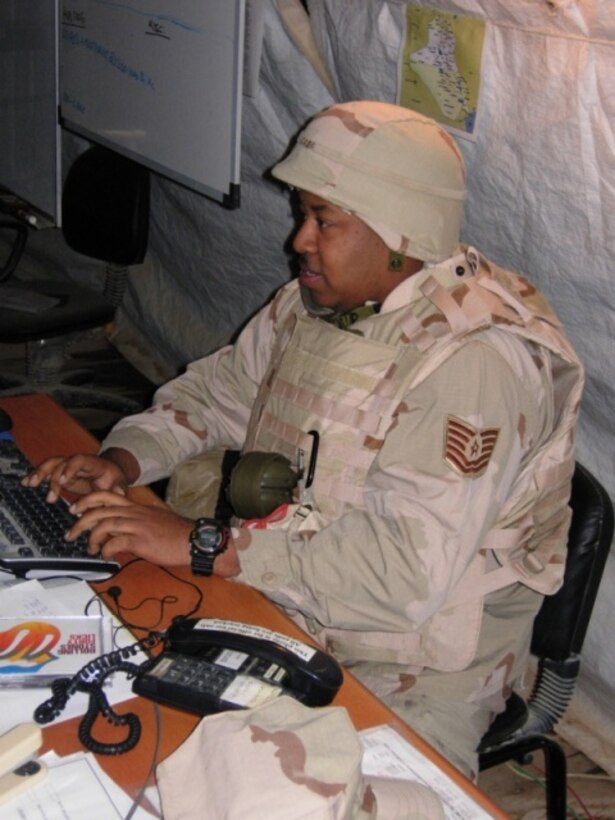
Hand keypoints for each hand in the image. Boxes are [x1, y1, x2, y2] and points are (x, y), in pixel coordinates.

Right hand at [22, 452, 134, 501]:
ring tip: (29, 484)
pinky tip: (25, 482)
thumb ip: (119, 488)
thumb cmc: (113, 478)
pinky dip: (36, 476)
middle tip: (46, 491)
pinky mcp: (61, 473)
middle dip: (51, 475)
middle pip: (61, 462)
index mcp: (92, 462)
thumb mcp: (119, 482)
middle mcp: (77, 462)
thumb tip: (120, 493)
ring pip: (51, 465)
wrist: (109, 473)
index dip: (70, 469)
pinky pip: (46, 472)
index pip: (79, 460)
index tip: (63, 481)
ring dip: (39, 473)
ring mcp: (67, 466)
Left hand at [67, 491, 193, 565]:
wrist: (193, 541)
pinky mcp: (141, 540)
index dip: (88, 500)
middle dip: (81, 520)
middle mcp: (135, 512)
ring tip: (89, 548)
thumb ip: (134, 522)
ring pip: (105, 523)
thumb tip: (117, 533)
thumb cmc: (176, 533)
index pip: (107, 495)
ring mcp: (137, 525)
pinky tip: (105, 555)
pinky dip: (105, 549)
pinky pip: (115, 542)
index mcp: (137, 507)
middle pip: (100, 509)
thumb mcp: (153, 520)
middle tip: (71, 532)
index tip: (76, 509)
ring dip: (92, 537)